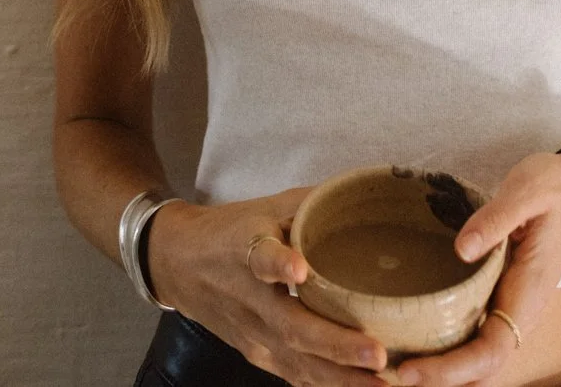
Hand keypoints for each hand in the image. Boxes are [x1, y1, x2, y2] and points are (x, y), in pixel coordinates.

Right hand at [145, 186, 391, 386]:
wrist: (177, 263)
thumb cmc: (234, 228)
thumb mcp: (268, 205)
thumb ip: (314, 203)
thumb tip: (368, 192)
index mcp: (246, 248)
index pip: (260, 256)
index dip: (278, 263)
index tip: (298, 268)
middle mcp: (248, 299)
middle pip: (290, 326)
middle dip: (336, 345)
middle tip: (378, 353)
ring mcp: (253, 334)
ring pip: (297, 362)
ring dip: (341, 378)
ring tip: (383, 383)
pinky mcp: (258, 356)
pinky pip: (296, 375)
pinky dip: (329, 386)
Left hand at [389, 149, 560, 385]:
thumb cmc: (560, 188)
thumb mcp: (529, 190)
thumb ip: (496, 218)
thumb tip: (462, 250)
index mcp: (528, 291)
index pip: (490, 352)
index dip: (450, 370)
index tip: (410, 369)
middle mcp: (521, 310)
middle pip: (481, 368)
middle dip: (440, 379)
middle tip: (390, 372)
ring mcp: (513, 305)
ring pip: (479, 357)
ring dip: (444, 369)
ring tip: (397, 362)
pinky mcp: (505, 295)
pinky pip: (478, 334)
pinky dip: (450, 346)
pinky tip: (420, 336)